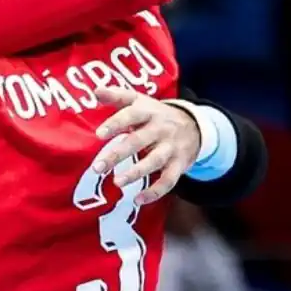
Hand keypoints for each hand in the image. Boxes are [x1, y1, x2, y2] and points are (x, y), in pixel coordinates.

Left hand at [92, 88, 201, 205]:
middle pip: (138, 141)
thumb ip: (117, 96)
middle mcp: (160, 130)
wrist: (195, 125)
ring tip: (118, 182)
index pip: (130, 116)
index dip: (115, 124)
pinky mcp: (180, 165)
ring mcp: (171, 148)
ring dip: (136, 173)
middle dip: (118, 155)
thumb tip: (95, 90)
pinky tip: (138, 200)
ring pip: (154, 162)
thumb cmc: (156, 114)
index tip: (99, 134)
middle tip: (98, 167)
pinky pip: (169, 181)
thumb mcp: (139, 101)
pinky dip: (155, 192)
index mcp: (148, 112)